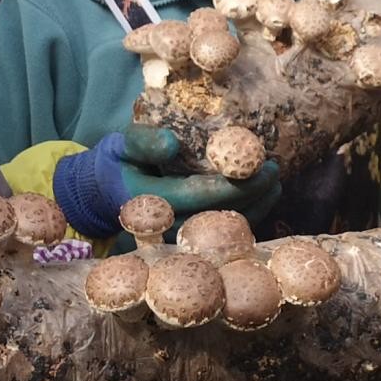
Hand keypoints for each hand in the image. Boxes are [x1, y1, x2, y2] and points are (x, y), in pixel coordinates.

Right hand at [52, 126, 282, 238]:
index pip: (197, 195)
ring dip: (254, 209)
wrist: (105, 193)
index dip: (231, 185)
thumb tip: (171, 143)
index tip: (259, 167)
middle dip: (251, 196)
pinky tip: (265, 199)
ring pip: (222, 229)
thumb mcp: (123, 144)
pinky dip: (246, 217)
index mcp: (149, 201)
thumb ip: (143, 141)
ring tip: (275, 184)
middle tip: (274, 173)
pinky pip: (221, 233)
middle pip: (215, 216)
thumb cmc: (119, 163)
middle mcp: (165, 225)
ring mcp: (177, 237)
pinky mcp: (187, 239)